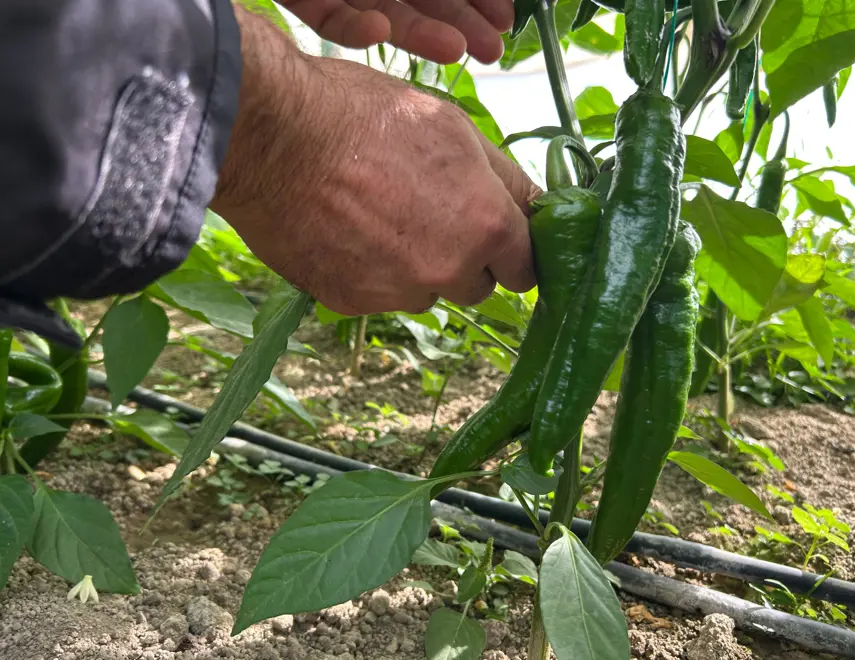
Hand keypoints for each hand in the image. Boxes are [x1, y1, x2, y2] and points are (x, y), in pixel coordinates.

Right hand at [212, 8, 538, 315]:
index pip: (526, 268)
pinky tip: (348, 231)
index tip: (500, 237)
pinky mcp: (353, 303)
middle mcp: (448, 271)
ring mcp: (398, 293)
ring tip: (379, 216)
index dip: (514, 250)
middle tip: (430, 213)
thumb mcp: (450, 125)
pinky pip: (381, 295)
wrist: (271, 137)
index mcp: (485, 225)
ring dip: (418, 266)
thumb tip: (537, 207)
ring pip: (427, 290)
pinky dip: (373, 272)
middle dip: (466, 258)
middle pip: (478, 285)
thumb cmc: (362, 117)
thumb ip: (503, 177)